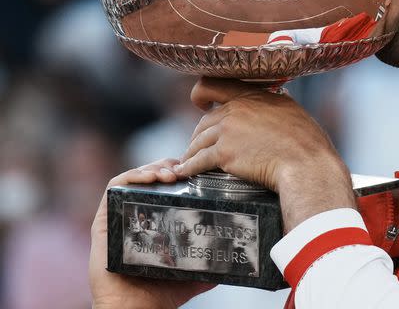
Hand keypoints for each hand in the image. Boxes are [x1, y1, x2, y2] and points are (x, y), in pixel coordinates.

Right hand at [90, 159, 213, 308]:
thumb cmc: (160, 292)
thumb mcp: (194, 270)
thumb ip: (211, 260)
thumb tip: (235, 254)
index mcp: (154, 222)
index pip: (165, 187)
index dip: (179, 173)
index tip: (195, 170)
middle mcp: (135, 216)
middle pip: (150, 177)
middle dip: (167, 166)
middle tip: (183, 169)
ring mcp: (118, 216)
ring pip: (132, 178)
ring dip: (152, 168)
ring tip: (170, 173)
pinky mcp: (103, 222)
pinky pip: (112, 189)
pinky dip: (130, 176)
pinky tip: (149, 178)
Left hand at [175, 78, 355, 231]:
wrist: (306, 164)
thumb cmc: (306, 141)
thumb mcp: (292, 109)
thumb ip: (276, 102)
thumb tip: (278, 96)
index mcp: (252, 96)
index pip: (213, 84)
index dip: (201, 94)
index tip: (200, 103)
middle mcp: (236, 109)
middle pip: (204, 120)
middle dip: (199, 135)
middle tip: (199, 146)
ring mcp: (228, 131)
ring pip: (198, 141)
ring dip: (192, 152)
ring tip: (190, 162)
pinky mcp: (224, 154)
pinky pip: (198, 160)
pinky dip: (189, 167)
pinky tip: (185, 172)